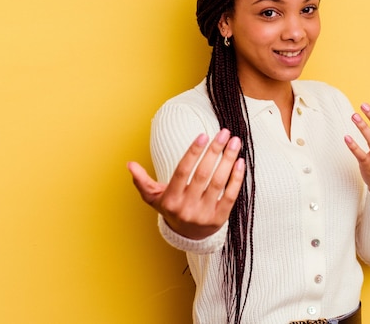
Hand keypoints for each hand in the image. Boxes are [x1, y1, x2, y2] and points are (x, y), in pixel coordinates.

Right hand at [127, 128, 244, 239]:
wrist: (187, 236)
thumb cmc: (171, 209)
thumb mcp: (154, 197)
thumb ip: (142, 181)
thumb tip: (129, 164)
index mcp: (170, 200)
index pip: (182, 172)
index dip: (193, 153)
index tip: (203, 135)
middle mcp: (187, 208)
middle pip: (202, 174)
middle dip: (214, 151)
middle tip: (224, 132)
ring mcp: (204, 214)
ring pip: (218, 183)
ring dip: (228, 160)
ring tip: (234, 142)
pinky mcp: (219, 219)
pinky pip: (230, 196)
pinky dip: (236, 178)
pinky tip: (240, 162)